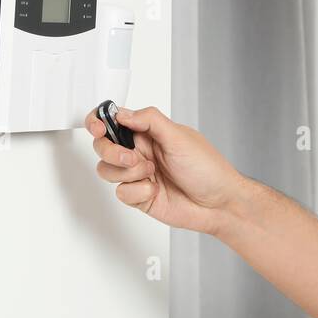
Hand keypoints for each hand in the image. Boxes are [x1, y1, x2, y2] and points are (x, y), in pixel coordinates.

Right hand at [85, 105, 239, 235]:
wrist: (218, 204)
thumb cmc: (208, 169)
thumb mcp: (180, 137)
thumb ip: (149, 121)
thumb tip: (122, 113)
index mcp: (150, 133)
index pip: (115, 121)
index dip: (99, 122)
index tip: (99, 129)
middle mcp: (142, 152)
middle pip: (104, 146)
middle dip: (112, 152)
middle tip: (132, 158)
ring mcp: (139, 175)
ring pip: (107, 170)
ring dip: (127, 173)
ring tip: (151, 173)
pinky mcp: (139, 196)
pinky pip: (121, 192)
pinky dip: (138, 192)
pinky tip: (156, 191)